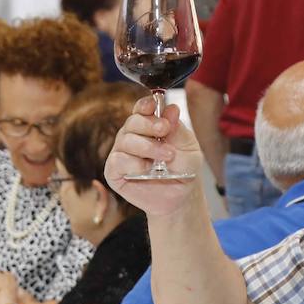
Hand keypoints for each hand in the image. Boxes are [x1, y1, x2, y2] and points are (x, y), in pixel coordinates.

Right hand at [104, 96, 204, 217]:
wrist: (179, 197)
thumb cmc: (183, 170)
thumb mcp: (188, 148)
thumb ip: (178, 130)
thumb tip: (170, 109)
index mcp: (149, 126)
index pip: (141, 109)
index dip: (145, 105)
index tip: (153, 106)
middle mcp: (132, 137)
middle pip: (132, 121)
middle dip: (149, 125)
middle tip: (164, 130)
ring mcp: (121, 154)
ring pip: (125, 140)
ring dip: (147, 147)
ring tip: (166, 157)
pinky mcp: (114, 172)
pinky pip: (117, 161)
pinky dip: (133, 164)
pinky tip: (146, 170)